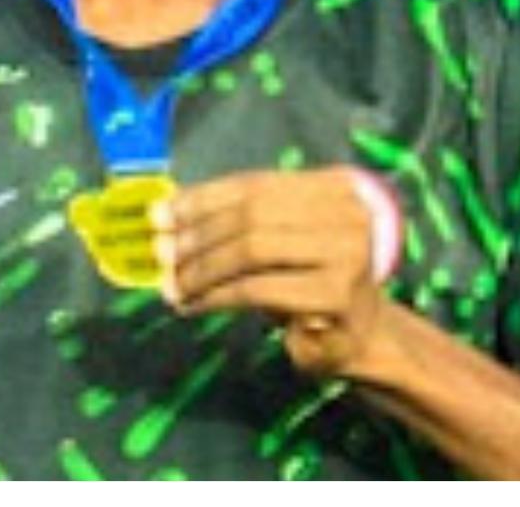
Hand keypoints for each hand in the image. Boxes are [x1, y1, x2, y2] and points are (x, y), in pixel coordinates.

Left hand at [150, 167, 392, 378]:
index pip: (253, 183)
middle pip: (251, 213)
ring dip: (203, 267)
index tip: (160, 215)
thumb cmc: (306, 281)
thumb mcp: (276, 241)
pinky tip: (194, 305)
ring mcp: (347, 253)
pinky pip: (259, 288)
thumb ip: (234, 221)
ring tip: (173, 284)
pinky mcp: (336, 295)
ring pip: (252, 248)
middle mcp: (347, 211)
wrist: (359, 337)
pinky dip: (217, 296)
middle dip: (198, 234)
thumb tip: (164, 214)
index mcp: (333, 185)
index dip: (201, 198)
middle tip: (161, 254)